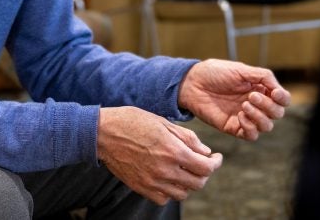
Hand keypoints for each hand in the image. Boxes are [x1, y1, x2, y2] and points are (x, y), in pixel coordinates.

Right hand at [97, 106, 222, 205]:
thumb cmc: (133, 121)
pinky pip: (164, 198)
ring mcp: (153, 182)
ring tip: (185, 169)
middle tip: (202, 163)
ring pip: (183, 193)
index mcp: (173, 151)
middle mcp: (165, 171)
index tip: (216, 157)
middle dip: (204, 173)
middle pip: (198, 183)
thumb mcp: (164, 122)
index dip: (216, 163)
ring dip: (188, 182)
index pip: (206, 167)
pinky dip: (171, 191)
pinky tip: (168, 178)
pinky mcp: (141, 188)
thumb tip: (206, 152)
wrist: (103, 133)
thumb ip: (188, 138)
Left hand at [178, 59, 291, 139]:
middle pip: (277, 114)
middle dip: (268, 106)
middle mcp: (256, 104)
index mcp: (260, 89)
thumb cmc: (215, 73)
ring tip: (244, 105)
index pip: (282, 100)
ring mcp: (246, 117)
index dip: (283, 98)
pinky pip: (251, 135)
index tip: (275, 93)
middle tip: (251, 96)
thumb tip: (278, 89)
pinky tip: (240, 116)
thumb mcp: (241, 69)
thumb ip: (263, 77)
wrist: (193, 83)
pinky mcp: (234, 128)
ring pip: (267, 127)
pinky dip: (250, 127)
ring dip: (259, 117)